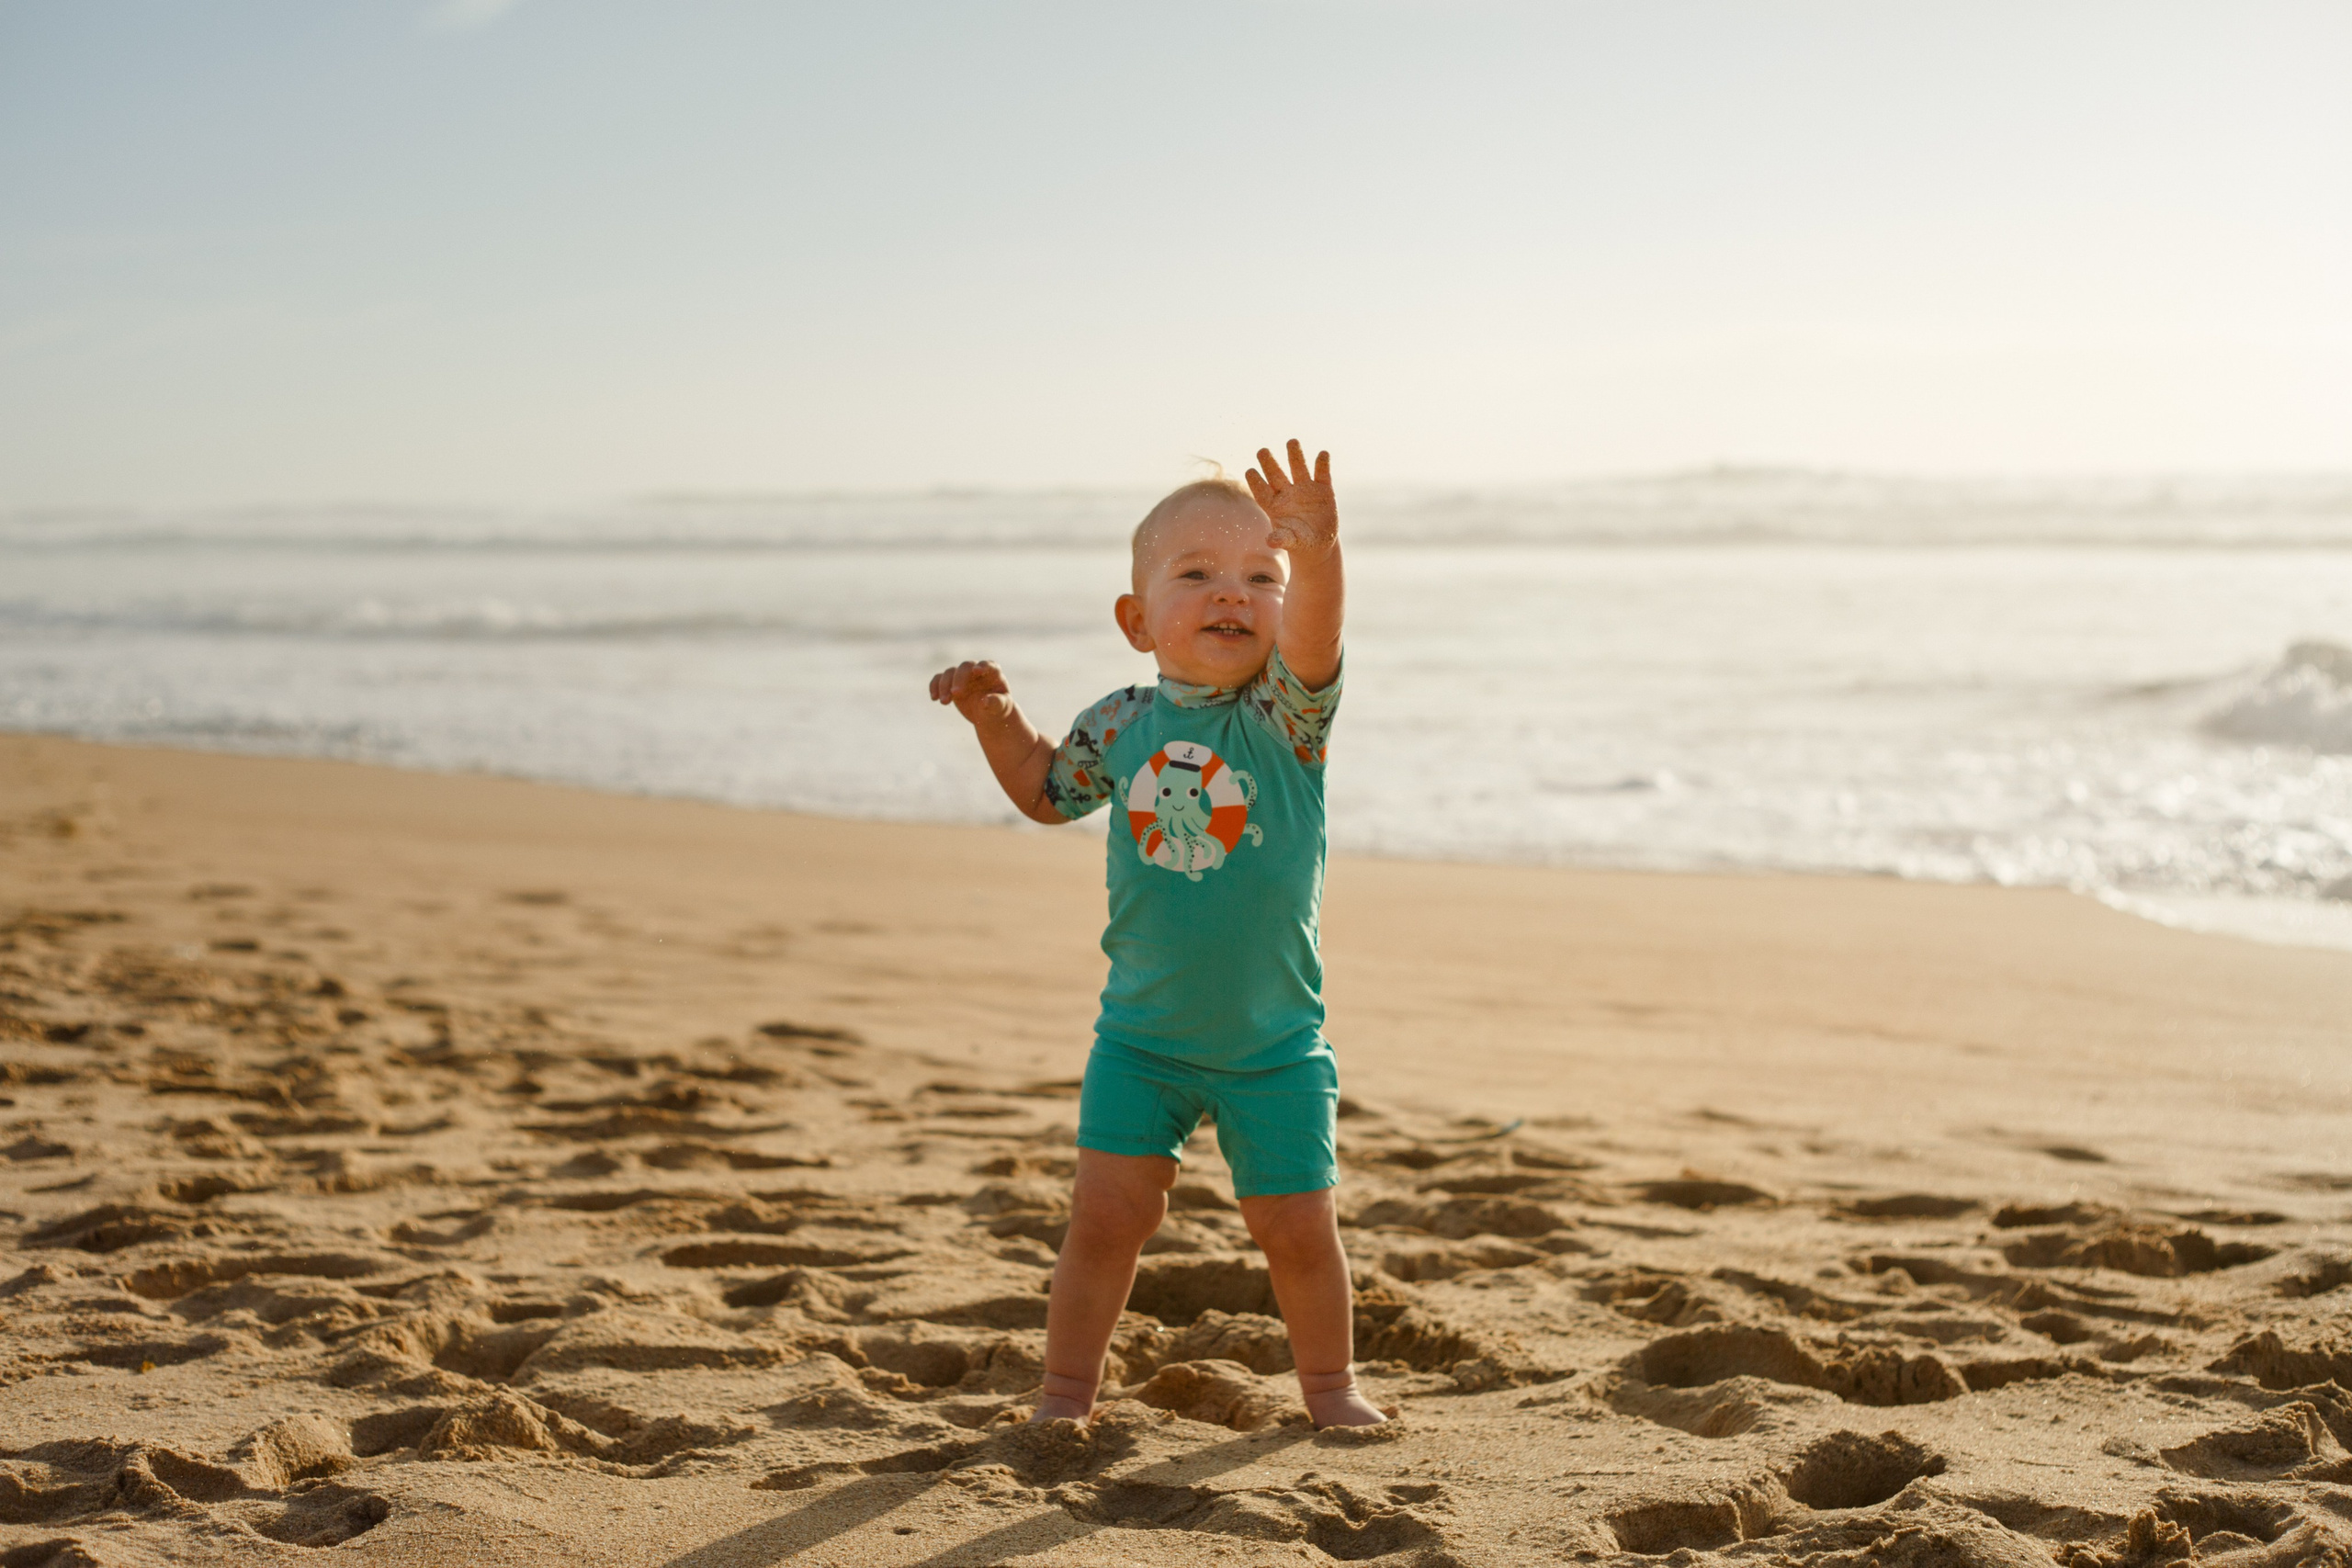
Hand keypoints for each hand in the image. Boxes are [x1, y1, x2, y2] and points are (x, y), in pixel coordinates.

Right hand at [928, 660, 1014, 724]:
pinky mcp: (951, 682)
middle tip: (956, 693)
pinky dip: (935, 686)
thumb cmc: (998, 708)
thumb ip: (996, 703)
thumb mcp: (1001, 708)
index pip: (988, 665)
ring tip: (944, 702)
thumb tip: (985, 701)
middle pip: (965, 667)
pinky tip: (934, 698)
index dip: (982, 666)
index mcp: (993, 672)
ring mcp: (963, 675)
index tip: (976, 671)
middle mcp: (976, 670)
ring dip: (945, 685)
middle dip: (959, 679)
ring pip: (950, 672)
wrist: (988, 714)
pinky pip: (939, 679)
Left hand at [1246, 439, 1337, 559]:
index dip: (1256, 482)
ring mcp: (1305, 489)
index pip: (1262, 491)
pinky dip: (1322, 464)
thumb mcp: (1291, 541)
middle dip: (1269, 463)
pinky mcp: (1323, 489)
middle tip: (1262, 451)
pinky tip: (1323, 454)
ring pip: (1298, 468)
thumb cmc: (1299, 541)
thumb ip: (1281, 539)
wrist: (1319, 542)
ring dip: (1295, 455)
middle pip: (1276, 474)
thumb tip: (1270, 542)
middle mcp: (1287, 493)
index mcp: (1274, 505)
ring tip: (1292, 442)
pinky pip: (1322, 474)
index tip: (1250, 471)